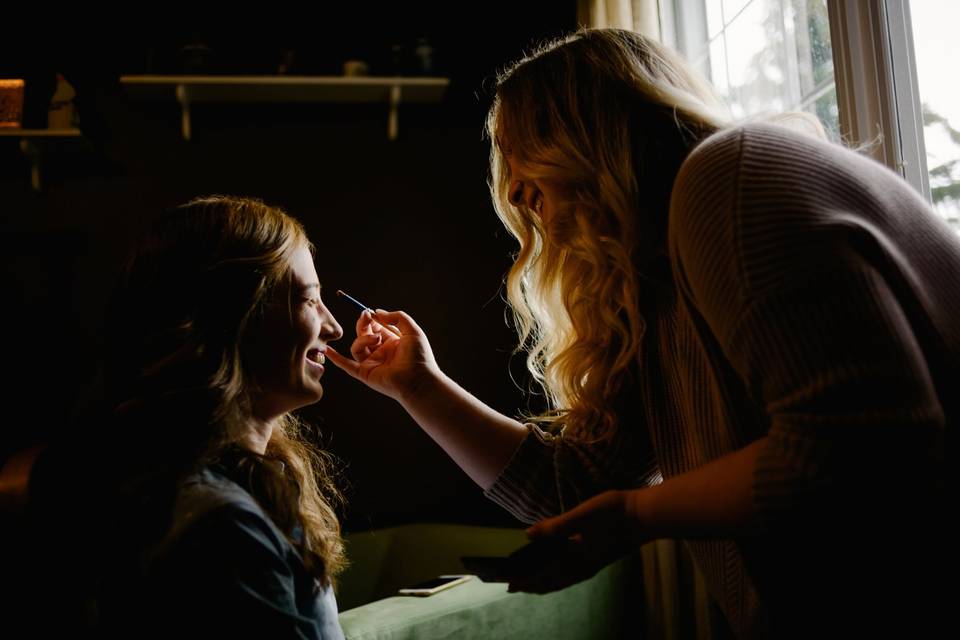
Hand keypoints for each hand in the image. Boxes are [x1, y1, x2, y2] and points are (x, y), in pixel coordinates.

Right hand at [325, 308, 440, 401]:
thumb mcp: (412, 330)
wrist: (419, 380)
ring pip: (357, 347)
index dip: (371, 319)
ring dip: (363, 339)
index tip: (367, 312)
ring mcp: (372, 363)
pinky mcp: (366, 374)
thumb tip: (377, 312)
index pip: (376, 327)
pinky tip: (328, 351)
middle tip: (365, 317)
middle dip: (363, 325)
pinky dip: (337, 359)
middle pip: (364, 335)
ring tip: (376, 338)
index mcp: (392, 342)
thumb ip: (397, 317)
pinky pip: (347, 366)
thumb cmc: (420, 357)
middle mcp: (381, 352)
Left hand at [508, 490, 645, 593]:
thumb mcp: (581, 515)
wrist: (644, 516)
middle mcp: (584, 566)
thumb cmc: (613, 513)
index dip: (527, 580)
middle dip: (534, 585)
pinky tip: (564, 570)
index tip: (510, 586)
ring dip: (548, 583)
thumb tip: (529, 534)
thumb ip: (555, 526)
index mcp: (576, 558)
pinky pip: (575, 574)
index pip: (545, 574)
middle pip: (553, 582)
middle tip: (517, 587)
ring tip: (536, 582)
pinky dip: (562, 577)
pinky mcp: (600, 558)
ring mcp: (593, 563)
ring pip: (565, 580)